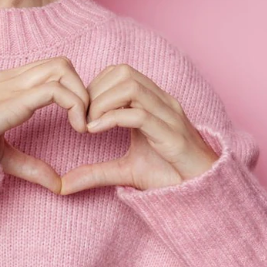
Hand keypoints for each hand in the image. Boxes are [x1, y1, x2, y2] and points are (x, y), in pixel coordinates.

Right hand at [0, 56, 90, 193]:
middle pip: (61, 63)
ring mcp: (13, 85)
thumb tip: (58, 185)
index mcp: (8, 85)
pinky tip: (77, 128)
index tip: (78, 121)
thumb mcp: (6, 157)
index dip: (72, 90)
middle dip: (81, 88)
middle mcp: (12, 78)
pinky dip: (75, 105)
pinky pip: (56, 89)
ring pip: (62, 67)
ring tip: (82, 124)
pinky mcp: (15, 99)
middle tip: (84, 120)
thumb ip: (32, 167)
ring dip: (81, 94)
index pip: (51, 69)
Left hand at [59, 64, 219, 194]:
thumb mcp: (125, 172)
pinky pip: (139, 115)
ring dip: (101, 102)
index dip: (95, 86)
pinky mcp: (172, 136)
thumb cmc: (169, 176)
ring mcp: (169, 116)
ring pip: (130, 86)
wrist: (203, 194)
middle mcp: (162, 103)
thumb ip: (95, 172)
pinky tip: (96, 132)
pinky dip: (112, 119)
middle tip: (82, 119)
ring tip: (89, 126)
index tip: (81, 112)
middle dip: (95, 92)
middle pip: (123, 72)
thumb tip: (63, 185)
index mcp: (153, 102)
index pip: (119, 72)